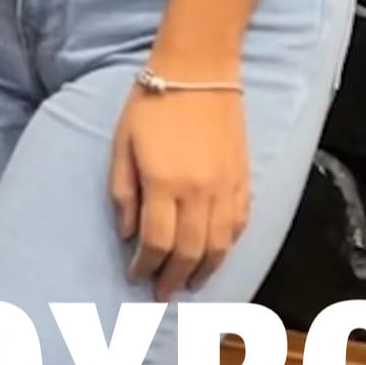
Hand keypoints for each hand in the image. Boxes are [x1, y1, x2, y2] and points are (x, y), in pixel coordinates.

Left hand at [112, 83, 253, 299]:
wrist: (198, 69)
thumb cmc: (151, 104)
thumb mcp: (121, 145)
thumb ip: (123, 192)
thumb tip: (127, 235)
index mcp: (164, 183)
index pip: (155, 241)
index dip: (144, 266)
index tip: (135, 276)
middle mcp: (198, 191)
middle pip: (189, 252)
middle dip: (173, 278)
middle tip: (162, 294)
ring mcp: (226, 187)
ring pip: (219, 246)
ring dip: (204, 271)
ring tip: (189, 285)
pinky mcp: (244, 178)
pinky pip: (239, 224)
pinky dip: (228, 246)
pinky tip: (216, 255)